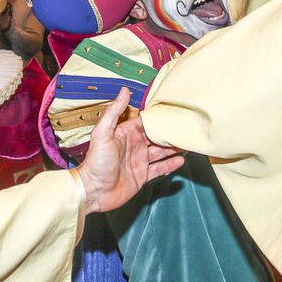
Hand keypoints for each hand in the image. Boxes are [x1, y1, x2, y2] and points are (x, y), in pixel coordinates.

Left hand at [75, 88, 185, 214]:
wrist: (94, 191)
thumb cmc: (96, 162)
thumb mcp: (103, 133)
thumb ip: (114, 112)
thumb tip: (125, 90)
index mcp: (126, 134)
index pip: (145, 122)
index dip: (158, 118)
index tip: (173, 111)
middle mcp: (134, 146)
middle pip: (156, 137)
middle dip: (169, 133)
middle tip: (185, 127)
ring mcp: (139, 161)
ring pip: (161, 152)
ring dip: (173, 148)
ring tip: (188, 142)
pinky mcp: (142, 176)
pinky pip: (159, 169)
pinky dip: (170, 165)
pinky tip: (181, 160)